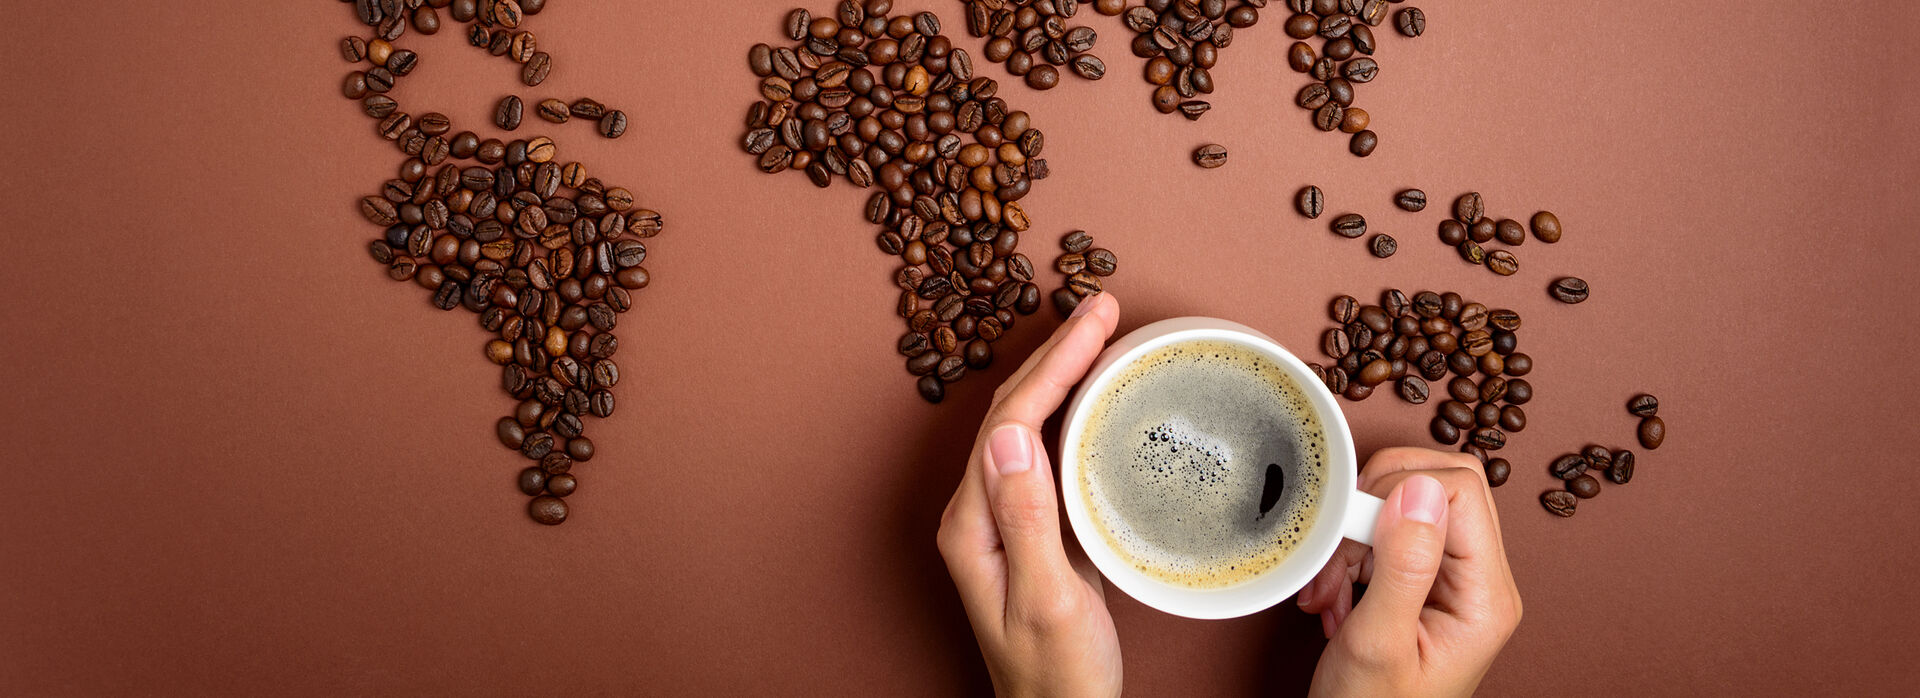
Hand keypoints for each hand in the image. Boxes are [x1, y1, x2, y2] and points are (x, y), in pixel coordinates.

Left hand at [937, 292, 1123, 697]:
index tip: (1095, 320)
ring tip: (1103, 334)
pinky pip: (1051, 455)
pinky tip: (1100, 400)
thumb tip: (1013, 434)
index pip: (1011, 420)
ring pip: (1031, 426)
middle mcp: (980, 514)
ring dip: (1065, 375)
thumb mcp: (1047, 598)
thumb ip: (1029, 517)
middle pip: (1015, 411)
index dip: (1054, 363)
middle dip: (1059, 353)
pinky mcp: (1034, 533)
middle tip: (1104, 306)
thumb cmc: (1056, 678)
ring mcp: (1005, 521)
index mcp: (973, 524)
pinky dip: (1076, 415)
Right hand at [1299, 448, 1523, 696]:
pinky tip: (1335, 595)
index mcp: (1486, 596)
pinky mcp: (1424, 587)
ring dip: (1356, 535)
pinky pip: (1392, 537)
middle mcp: (1480, 583)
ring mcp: (1454, 584)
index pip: (1461, 490)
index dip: (1398, 491)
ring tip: (1330, 587)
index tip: (1353, 532)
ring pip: (1411, 506)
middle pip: (1442, 486)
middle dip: (1375, 504)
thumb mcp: (1378, 642)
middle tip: (1340, 549)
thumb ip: (1403, 563)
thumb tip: (1418, 488)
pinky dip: (1351, 554)